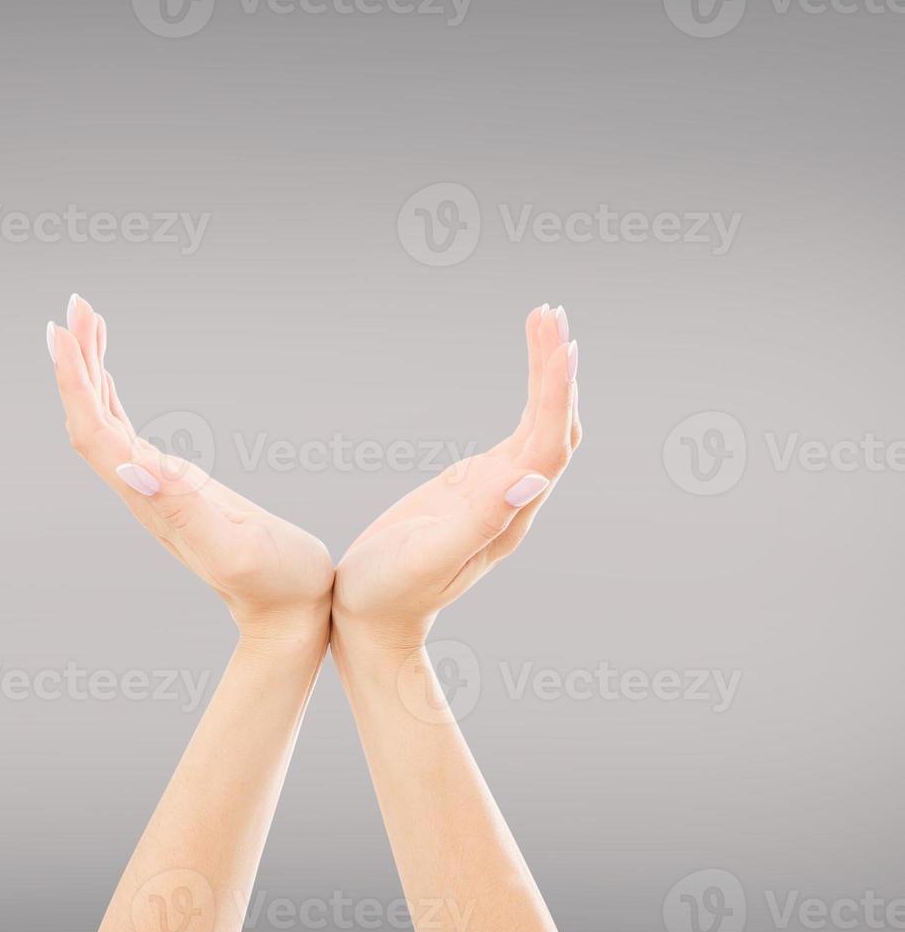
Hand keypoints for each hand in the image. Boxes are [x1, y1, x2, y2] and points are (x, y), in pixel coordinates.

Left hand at [47, 294, 333, 636]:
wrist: (287, 614)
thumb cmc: (277, 584)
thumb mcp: (236, 547)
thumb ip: (184, 508)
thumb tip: (131, 467)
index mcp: (152, 500)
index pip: (96, 432)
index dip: (75, 381)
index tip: (63, 330)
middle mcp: (144, 492)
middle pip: (91, 420)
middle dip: (77, 363)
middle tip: (75, 305)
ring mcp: (157, 488)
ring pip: (107, 422)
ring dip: (92, 372)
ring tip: (89, 321)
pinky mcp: (176, 486)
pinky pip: (130, 432)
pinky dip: (115, 395)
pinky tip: (111, 377)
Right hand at [333, 304, 581, 649]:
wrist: (372, 619)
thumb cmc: (387, 593)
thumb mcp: (426, 559)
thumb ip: (479, 521)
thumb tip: (534, 478)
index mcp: (506, 518)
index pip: (547, 447)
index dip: (555, 394)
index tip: (558, 343)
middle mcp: (513, 502)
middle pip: (554, 427)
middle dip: (556, 370)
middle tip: (551, 312)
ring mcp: (499, 493)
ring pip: (541, 426)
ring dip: (548, 375)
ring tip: (546, 321)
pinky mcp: (478, 486)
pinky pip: (520, 433)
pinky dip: (531, 396)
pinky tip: (534, 368)